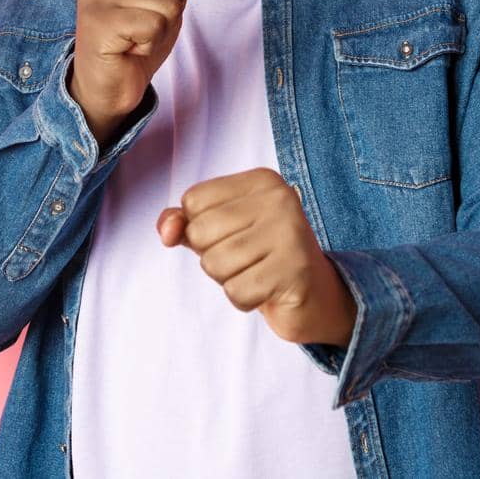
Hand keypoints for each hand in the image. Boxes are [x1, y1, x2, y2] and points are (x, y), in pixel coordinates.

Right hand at [68, 0, 201, 146]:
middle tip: (139, 29)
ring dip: (157, 31)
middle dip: (166, 12)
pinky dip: (149, 43)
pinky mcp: (98, 21)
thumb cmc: (135, 43)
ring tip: (133, 39)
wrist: (109, 86)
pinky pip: (154, 25)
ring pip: (166, 4)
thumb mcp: (164, 3)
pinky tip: (127, 49)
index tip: (143, 11)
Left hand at [157, 167, 357, 346]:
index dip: (200, 227)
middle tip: (248, 259)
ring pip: (215, 264)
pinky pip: (236, 291)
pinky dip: (244, 299)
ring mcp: (290, 233)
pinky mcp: (295, 271)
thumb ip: (183, 223)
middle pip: (200, 231)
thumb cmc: (258, 257)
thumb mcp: (217, 232)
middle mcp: (279, 199)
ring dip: (228, 279)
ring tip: (257, 273)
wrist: (313, 296)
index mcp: (261, 180)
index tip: (235, 234)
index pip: (193, 200)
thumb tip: (165, 231)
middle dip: (212, 256)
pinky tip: (266, 290)